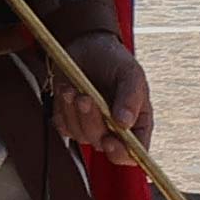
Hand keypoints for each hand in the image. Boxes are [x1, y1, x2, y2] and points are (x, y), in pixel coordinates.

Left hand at [48, 29, 152, 158]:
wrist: (88, 45)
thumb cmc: (114, 60)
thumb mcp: (130, 73)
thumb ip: (131, 97)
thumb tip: (125, 124)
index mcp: (137, 122)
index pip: (133, 153)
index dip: (121, 154)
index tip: (110, 141)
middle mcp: (115, 129)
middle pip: (102, 144)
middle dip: (91, 122)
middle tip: (86, 98)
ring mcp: (91, 126)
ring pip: (80, 135)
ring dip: (73, 112)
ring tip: (73, 88)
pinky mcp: (70, 120)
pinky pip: (63, 126)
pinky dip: (62, 109)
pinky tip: (67, 90)